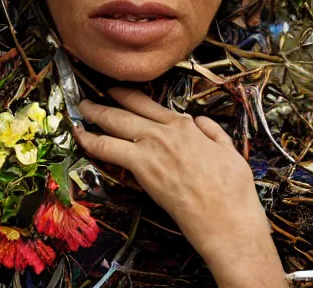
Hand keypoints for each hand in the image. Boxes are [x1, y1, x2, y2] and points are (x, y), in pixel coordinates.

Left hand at [72, 87, 286, 287]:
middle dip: (106, 100)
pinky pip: (108, 148)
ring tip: (79, 111)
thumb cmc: (233, 191)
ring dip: (94, 114)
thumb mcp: (230, 150)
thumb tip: (199, 121)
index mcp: (185, 126)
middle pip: (127, 108)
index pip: (149, 103)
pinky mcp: (143, 167)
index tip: (117, 92)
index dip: (129, 96)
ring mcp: (152, 147)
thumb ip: (213, 131)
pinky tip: (81, 136)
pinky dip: (91, 140)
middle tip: (89, 97)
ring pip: (114, 123)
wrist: (227, 219)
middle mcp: (165, 131)